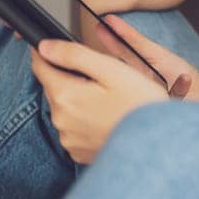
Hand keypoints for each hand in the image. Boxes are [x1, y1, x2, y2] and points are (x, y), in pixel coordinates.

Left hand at [29, 17, 198, 164]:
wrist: (158, 144)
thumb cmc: (141, 105)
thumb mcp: (112, 70)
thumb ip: (75, 55)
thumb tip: (44, 47)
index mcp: (66, 95)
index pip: (41, 67)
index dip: (46, 52)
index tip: (53, 46)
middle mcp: (61, 120)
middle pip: (55, 88)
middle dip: (72, 78)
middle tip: (103, 78)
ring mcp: (69, 139)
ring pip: (65, 109)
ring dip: (79, 100)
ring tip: (110, 100)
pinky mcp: (79, 153)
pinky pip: (74, 129)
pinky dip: (85, 121)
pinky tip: (107, 118)